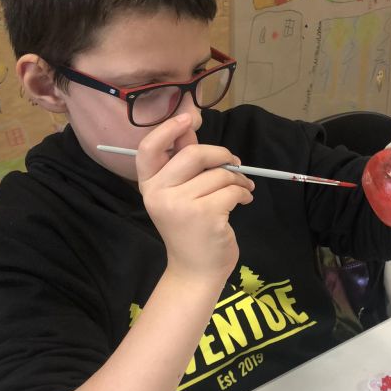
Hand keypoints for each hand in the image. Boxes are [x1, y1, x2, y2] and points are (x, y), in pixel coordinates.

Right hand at [135, 114, 254, 278]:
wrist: (195, 271)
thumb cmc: (190, 230)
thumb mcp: (179, 196)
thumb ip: (184, 164)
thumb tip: (189, 126)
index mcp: (149, 186)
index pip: (147, 149)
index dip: (167, 129)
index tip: (189, 119)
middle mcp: (159, 194)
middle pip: (192, 155)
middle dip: (221, 155)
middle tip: (235, 163)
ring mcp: (181, 206)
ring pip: (218, 175)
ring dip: (238, 180)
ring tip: (242, 191)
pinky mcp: (205, 216)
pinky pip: (231, 191)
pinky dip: (243, 194)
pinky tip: (242, 202)